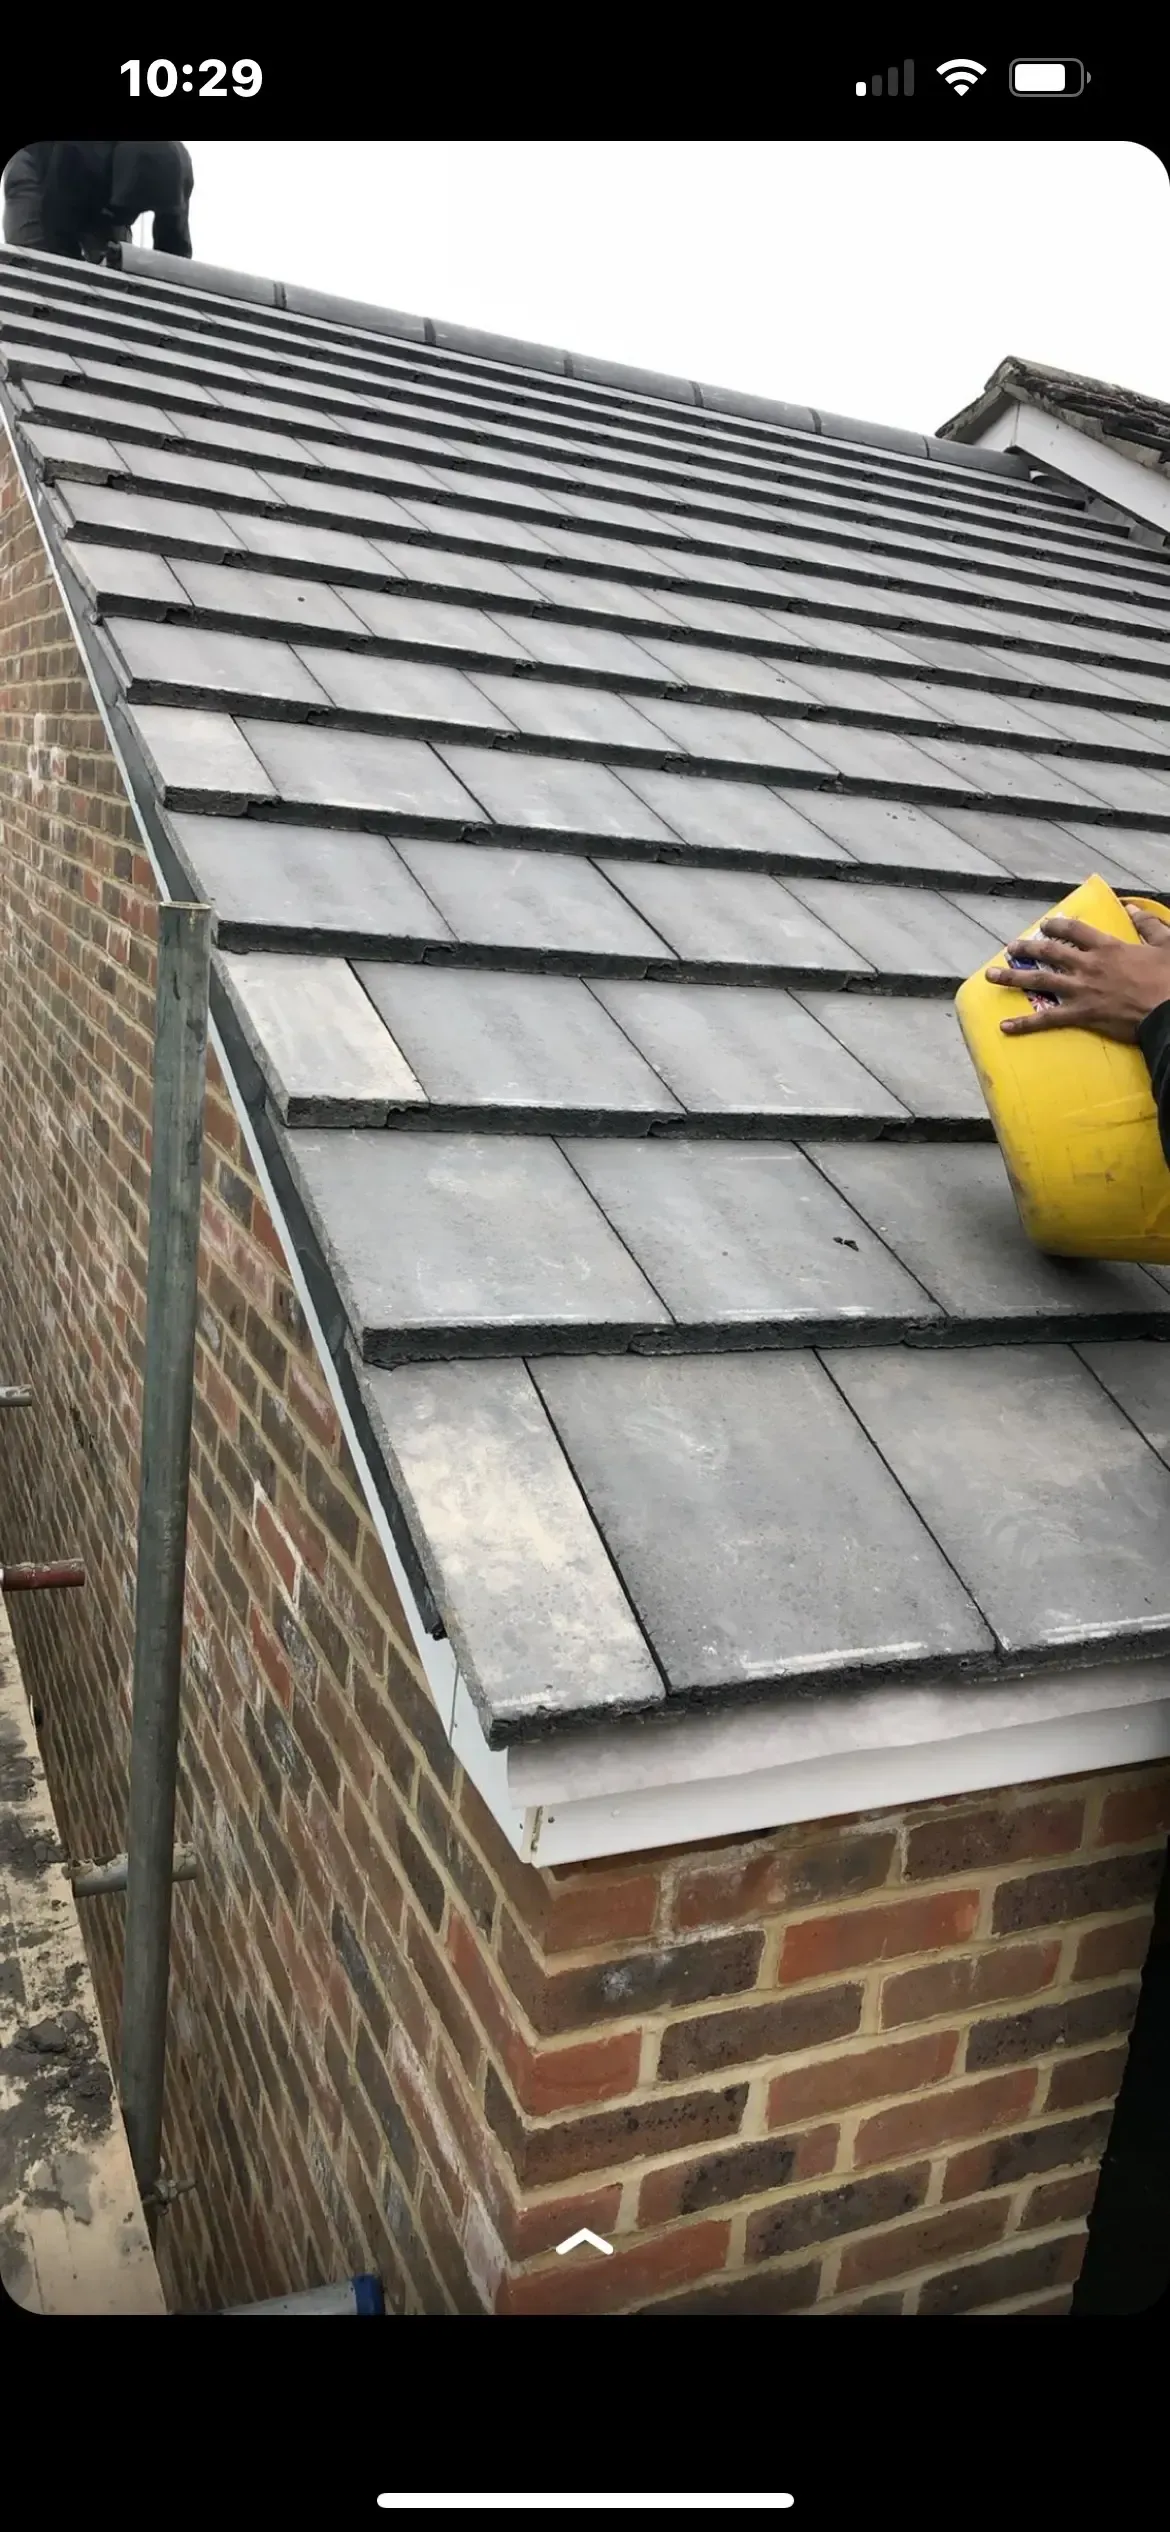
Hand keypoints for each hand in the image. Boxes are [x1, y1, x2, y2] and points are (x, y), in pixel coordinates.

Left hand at [985, 906, 1169, 1040]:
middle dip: (1026, 948)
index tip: (1044, 924)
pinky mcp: (1081, 1015)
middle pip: (1048, 952)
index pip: (1073, 930)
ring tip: (991, 976)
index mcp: (1107, 947)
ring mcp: (1081, 990)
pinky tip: (1004, 1026)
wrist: (1168, 1012)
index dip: (1055, 925)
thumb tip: (1133, 908)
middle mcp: (1088, 965)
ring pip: (1039, 980)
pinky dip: (1024, 1023)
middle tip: (1010, 948)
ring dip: (1012, 977)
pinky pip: (1046, 1019)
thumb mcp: (1166, 943)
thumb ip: (1148, 925)